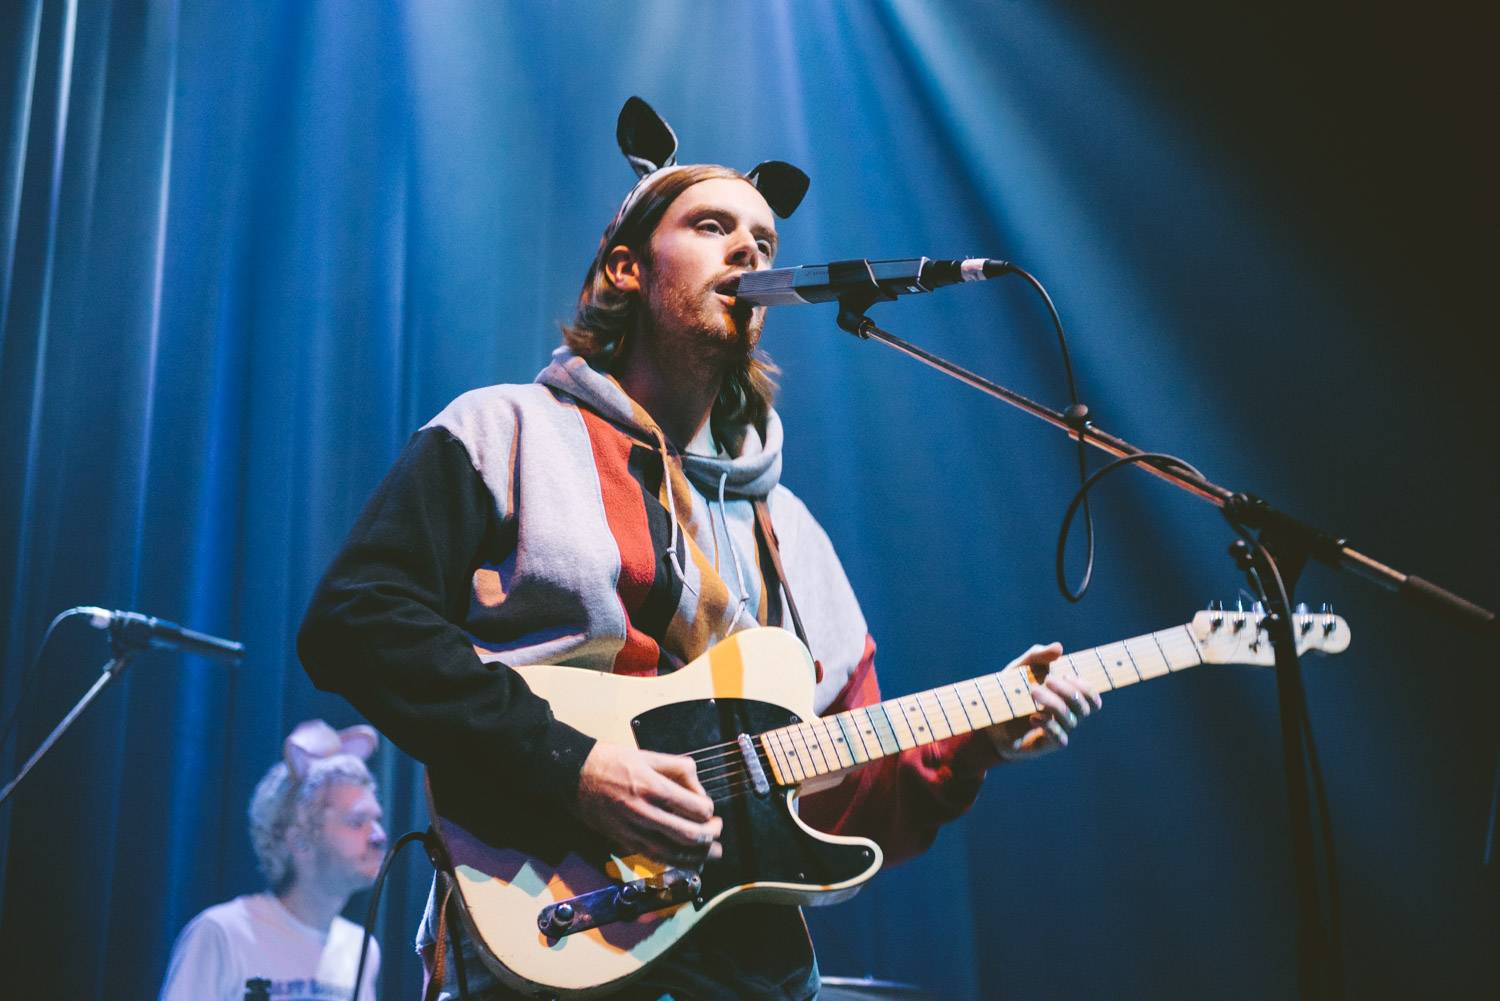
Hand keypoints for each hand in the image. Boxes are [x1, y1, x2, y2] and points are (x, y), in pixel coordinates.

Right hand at [575, 743, 722, 868]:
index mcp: (652, 786)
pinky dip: (677, 862)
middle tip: (717, 829)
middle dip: (710, 835)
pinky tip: (690, 862)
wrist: (573, 775)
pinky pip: (656, 858)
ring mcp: (632, 830)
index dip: (709, 811)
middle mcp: (644, 812)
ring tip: (713, 852)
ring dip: (699, 856)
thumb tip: (699, 790)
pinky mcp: (624, 842)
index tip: (708, 808)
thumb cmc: (611, 762)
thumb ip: (679, 768)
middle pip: (689, 835)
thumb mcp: (648, 755)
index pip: (695, 808)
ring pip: (674, 853)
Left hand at [988, 642, 1100, 759]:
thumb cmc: (1009, 692)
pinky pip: (1060, 739)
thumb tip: (1059, 647)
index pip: (1092, 697)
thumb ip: (1038, 656)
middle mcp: (1067, 715)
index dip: (1087, 687)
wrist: (990, 720)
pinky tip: (1032, 717)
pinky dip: (1049, 726)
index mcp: (1066, 698)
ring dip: (1054, 703)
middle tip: (1047, 680)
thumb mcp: (1020, 669)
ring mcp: (1058, 731)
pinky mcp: (1046, 744)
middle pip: (1085, 707)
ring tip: (1033, 691)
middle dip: (1068, 691)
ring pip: (1071, 720)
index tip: (1066, 674)